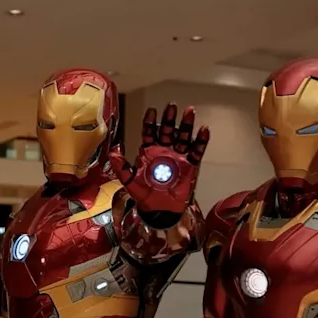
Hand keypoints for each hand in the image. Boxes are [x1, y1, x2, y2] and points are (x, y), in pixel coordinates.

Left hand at [109, 103, 209, 218]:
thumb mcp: (129, 181)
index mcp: (149, 151)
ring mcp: (178, 157)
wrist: (158, 211)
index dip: (150, 122)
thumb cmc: (144, 195)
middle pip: (168, 131)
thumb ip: (121, 166)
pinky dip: (201, 141)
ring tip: (190, 112)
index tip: (152, 111)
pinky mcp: (190, 165)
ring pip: (183, 137)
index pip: (150, 132)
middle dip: (169, 119)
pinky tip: (204, 130)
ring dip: (186, 125)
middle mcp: (164, 151)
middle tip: (171, 106)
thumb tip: (114, 150)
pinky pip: (197, 151)